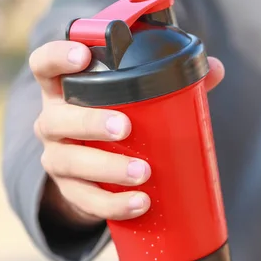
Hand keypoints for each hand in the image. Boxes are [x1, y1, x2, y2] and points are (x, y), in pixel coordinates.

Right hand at [30, 40, 224, 228]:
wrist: (97, 173)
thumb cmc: (119, 121)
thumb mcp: (134, 101)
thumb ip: (173, 82)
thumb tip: (216, 69)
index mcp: (65, 92)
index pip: (45, 66)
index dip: (57, 57)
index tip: (83, 56)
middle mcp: (53, 123)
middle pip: (57, 119)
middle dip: (89, 122)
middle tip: (125, 128)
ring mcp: (57, 158)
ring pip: (69, 162)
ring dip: (106, 168)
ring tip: (142, 173)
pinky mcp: (70, 192)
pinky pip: (86, 200)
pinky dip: (114, 204)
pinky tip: (141, 203)